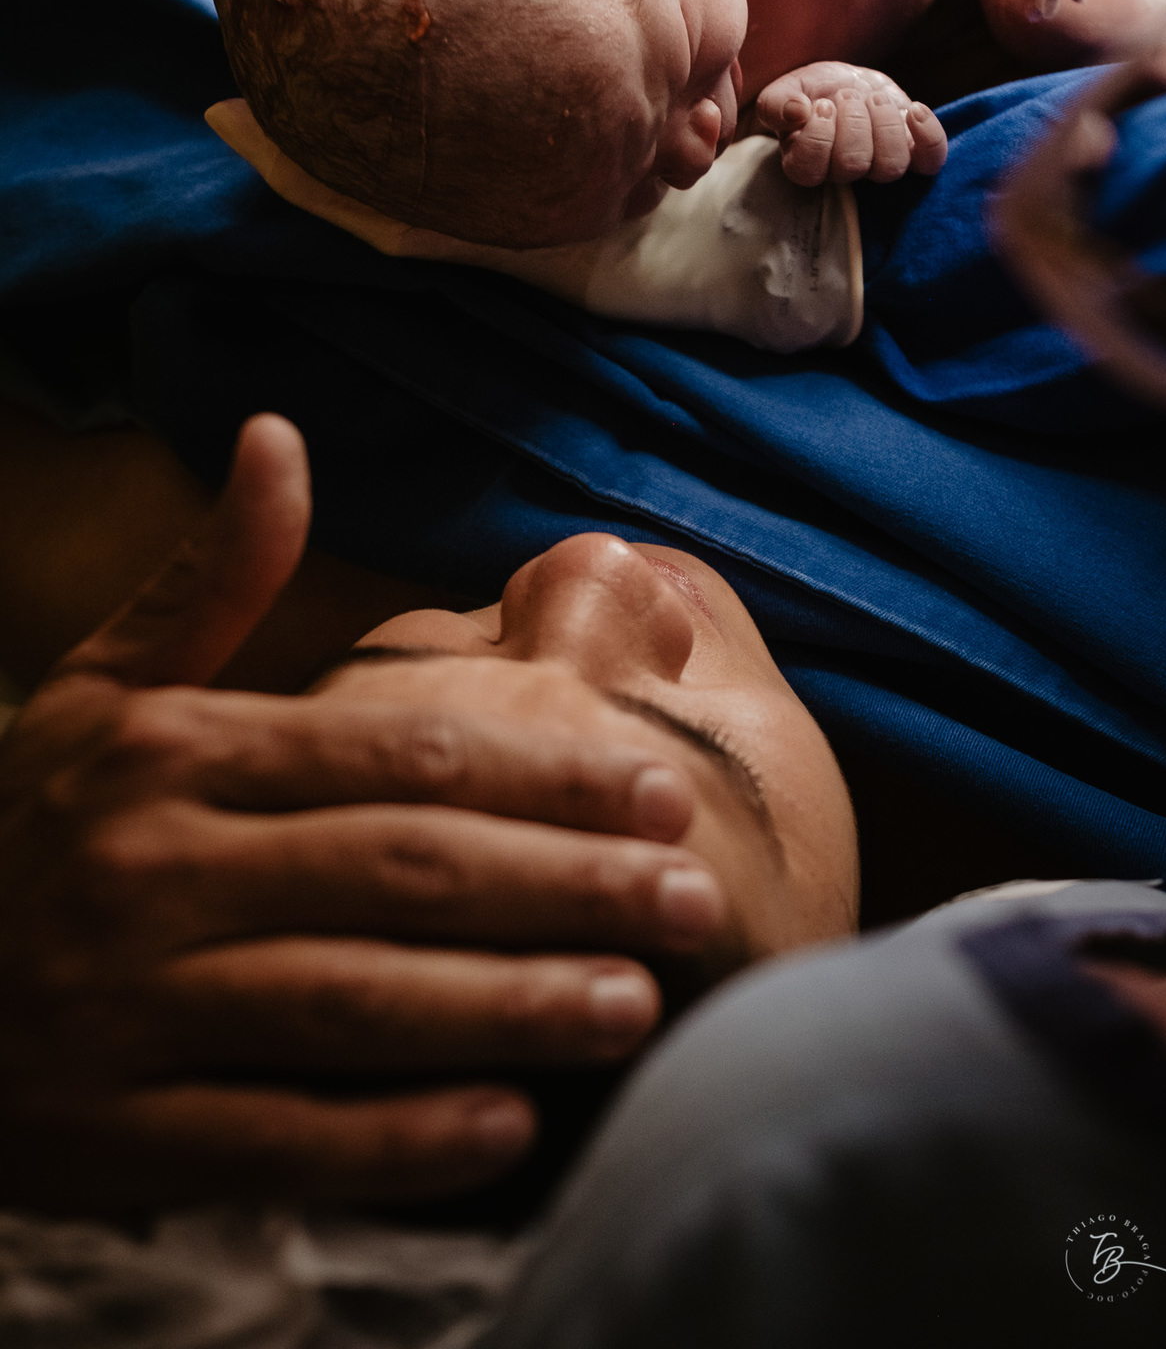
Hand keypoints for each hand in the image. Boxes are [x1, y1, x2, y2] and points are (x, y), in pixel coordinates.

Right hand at [0, 416, 721, 1208]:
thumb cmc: (30, 823)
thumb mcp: (102, 689)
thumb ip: (206, 578)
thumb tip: (277, 433)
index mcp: (173, 754)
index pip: (391, 753)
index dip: (537, 772)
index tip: (656, 784)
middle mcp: (153, 869)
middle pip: (397, 871)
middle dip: (560, 884)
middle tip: (693, 893)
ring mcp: (129, 1006)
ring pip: (349, 1003)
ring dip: (505, 1006)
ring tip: (637, 1003)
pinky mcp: (111, 1131)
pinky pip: (274, 1138)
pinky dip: (392, 1140)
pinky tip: (507, 1129)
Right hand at [756, 62, 947, 186]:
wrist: (844, 84)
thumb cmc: (811, 92)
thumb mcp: (786, 89)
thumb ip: (776, 103)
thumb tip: (796, 112)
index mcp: (805, 163)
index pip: (809, 170)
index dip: (818, 136)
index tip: (821, 105)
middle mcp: (842, 172)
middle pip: (853, 166)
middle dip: (853, 122)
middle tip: (848, 95)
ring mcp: (879, 165)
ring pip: (891, 167)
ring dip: (886, 125)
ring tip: (874, 99)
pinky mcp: (912, 152)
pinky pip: (931, 161)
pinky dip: (929, 136)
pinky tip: (915, 110)